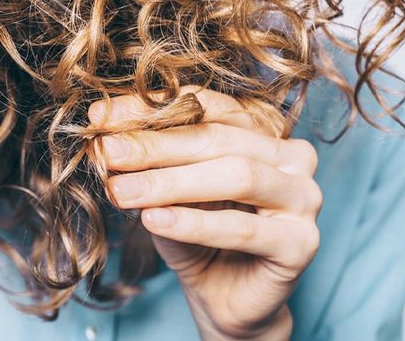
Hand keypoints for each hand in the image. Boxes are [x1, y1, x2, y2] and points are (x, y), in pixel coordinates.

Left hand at [88, 87, 321, 339]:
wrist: (224, 299)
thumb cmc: (196, 237)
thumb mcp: (166, 190)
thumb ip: (147, 160)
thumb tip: (102, 131)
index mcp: (261, 131)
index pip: (204, 106)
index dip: (150, 109)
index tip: (99, 118)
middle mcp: (292, 156)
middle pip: (216, 138)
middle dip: (154, 145)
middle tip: (107, 152)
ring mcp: (305, 197)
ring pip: (235, 176)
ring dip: (171, 182)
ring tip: (121, 190)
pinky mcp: (302, 243)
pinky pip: (243, 228)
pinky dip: (194, 223)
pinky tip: (154, 220)